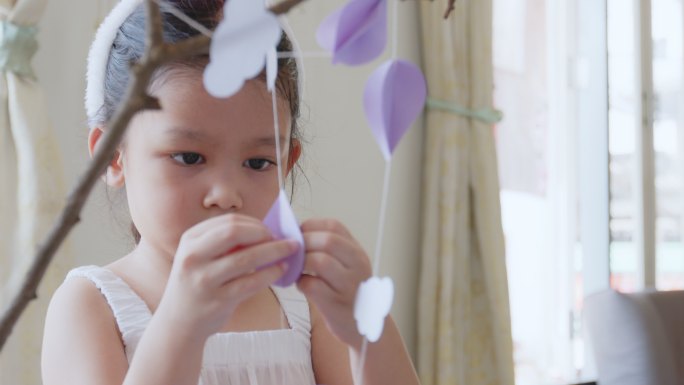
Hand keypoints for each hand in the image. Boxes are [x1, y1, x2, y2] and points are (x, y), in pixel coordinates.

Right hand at [156, 213, 297, 338]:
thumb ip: (224, 242)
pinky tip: (281, 270)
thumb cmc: (197, 283)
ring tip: (290, 251)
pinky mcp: (217, 301)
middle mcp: (193, 257)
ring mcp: (204, 280)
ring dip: (274, 252)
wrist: (179, 322)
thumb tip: (264, 230)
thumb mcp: (199, 256)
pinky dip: (270, 274)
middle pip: (234, 233)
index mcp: (190, 240)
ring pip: (246, 258)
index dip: (254, 223)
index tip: (270, 230)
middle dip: (264, 233)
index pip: (228, 221)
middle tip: (281, 239)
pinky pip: (251, 283)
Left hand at [297, 218, 371, 349]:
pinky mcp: (336, 304)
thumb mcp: (348, 266)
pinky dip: (300, 282)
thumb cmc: (347, 292)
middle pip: (327, 241)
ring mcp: (349, 285)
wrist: (364, 327)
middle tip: (292, 251)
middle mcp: (357, 265)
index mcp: (357, 251)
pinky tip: (300, 284)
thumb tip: (293, 234)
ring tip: (295, 267)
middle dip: (303, 243)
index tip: (297, 234)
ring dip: (300, 262)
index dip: (310, 226)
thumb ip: (329, 250)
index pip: (334, 226)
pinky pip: (312, 285)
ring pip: (320, 261)